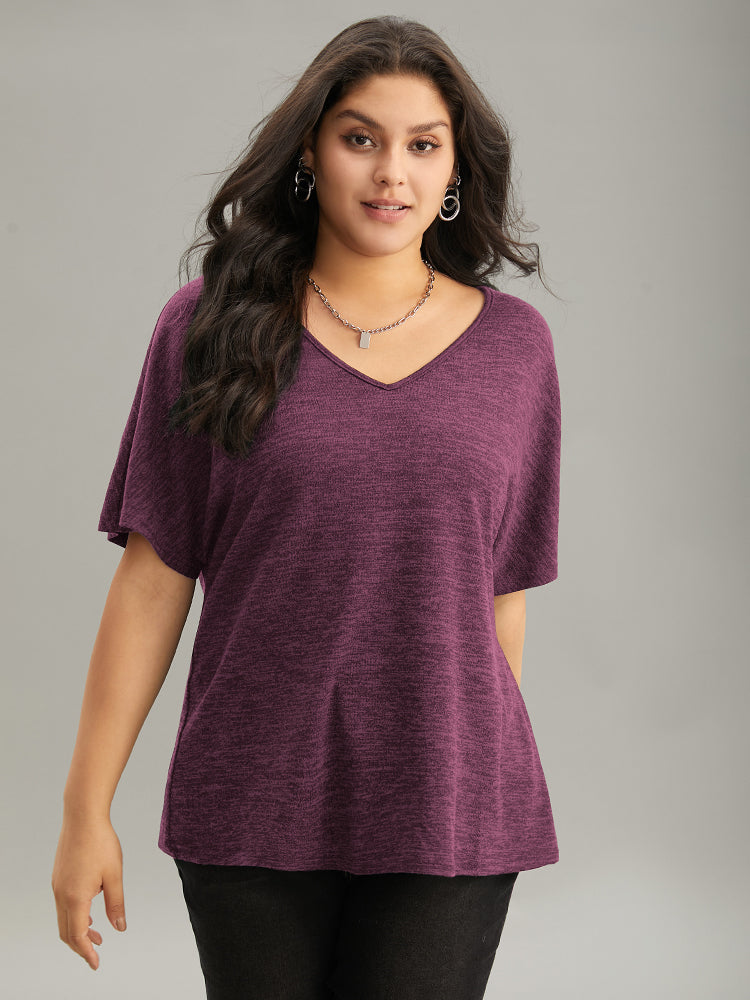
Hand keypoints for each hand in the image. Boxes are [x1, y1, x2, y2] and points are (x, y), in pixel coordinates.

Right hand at [51, 815, 126, 969]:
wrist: (83, 817)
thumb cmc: (101, 843)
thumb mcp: (114, 875)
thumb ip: (116, 904)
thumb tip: (119, 928)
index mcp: (76, 897)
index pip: (78, 936)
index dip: (87, 952)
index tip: (96, 963)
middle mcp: (61, 894)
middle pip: (66, 932)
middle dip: (82, 946)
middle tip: (97, 953)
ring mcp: (57, 885)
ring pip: (64, 919)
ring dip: (79, 930)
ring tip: (98, 934)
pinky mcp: (58, 877)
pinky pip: (63, 905)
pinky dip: (75, 916)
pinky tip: (90, 911)